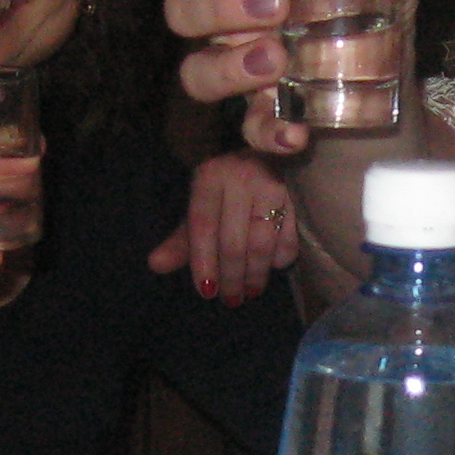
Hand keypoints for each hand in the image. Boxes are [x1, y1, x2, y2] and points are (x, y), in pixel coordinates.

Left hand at [147, 153, 299, 304]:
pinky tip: (273, 267)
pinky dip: (281, 258)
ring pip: (261, 243)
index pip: (202, 226)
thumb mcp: (202, 209)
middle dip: (231, 276)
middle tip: (231, 299)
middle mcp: (240, 176)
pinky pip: (289, 238)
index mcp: (210, 177)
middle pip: (233, 240)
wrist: (271, 155)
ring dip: (256, 274)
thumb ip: (182, 240)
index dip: (203, 262)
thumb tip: (155, 265)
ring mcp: (272, 183)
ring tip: (250, 291)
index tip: (206, 291)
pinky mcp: (298, 194)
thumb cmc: (229, 191)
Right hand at [164, 0, 442, 159]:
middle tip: (276, 6)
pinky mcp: (259, 122)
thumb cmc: (363, 23)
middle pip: (185, 7)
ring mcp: (239, 76)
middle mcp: (232, 24)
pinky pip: (247, 130)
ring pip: (196, 71)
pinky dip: (269, 131)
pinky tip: (297, 133)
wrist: (379, 101)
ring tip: (276, 63)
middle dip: (221, 4)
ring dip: (230, 67)